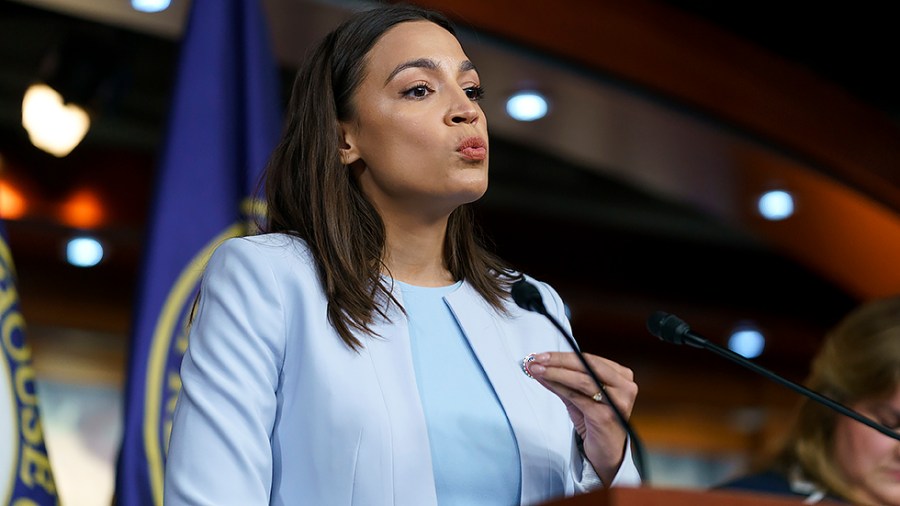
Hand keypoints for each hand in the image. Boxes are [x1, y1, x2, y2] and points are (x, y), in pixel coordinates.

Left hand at [525, 351, 636, 484]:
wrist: (606, 453)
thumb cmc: (594, 421)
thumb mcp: (579, 396)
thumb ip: (562, 380)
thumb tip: (538, 365)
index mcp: (621, 376)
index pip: (588, 359)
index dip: (563, 355)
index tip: (541, 354)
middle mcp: (624, 386)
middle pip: (586, 365)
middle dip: (557, 361)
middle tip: (535, 359)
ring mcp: (617, 401)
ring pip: (582, 380)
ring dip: (555, 373)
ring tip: (536, 369)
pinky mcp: (605, 416)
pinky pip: (577, 397)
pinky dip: (559, 387)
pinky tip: (546, 383)